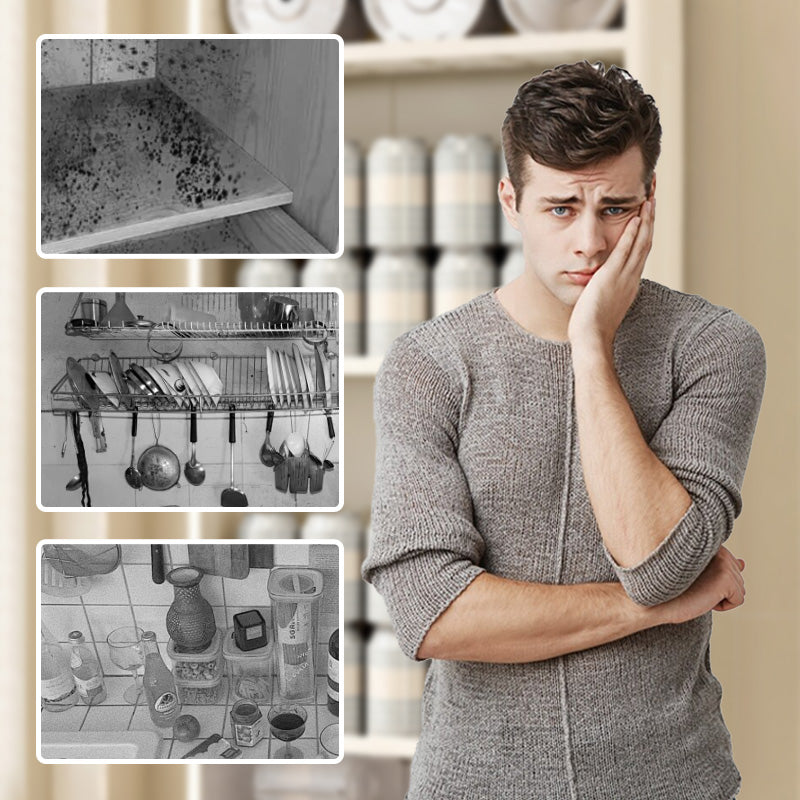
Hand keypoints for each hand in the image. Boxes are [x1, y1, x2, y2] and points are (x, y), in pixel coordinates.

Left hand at [568, 198, 654, 352]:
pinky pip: (624, 251)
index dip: (646, 230)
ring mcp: (624, 277)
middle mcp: (631, 277)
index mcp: (630, 282)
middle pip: (646, 241)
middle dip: (650, 218)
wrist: (592, 339)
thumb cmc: (592, 326)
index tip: (647, 212)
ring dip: (645, 219)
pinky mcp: (611, 277)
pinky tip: (635, 217)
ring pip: (640, 243)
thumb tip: (599, 283)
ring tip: (650, 198)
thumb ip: (605, 289)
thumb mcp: (603, 302)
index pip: (641, 250)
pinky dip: (631, 234)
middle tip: (653, 196)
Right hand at [660, 546, 745, 624]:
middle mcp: (718, 549)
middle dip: (719, 589)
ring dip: (720, 597)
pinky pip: (738, 600)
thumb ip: (721, 566)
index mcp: (709, 543)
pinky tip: (704, 598)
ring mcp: (723, 563)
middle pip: (738, 578)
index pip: (731, 564)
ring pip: (739, 589)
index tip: (697, 579)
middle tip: (695, 586)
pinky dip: (723, 606)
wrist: (656, 599)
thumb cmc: (672, 587)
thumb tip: (743, 563)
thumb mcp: (699, 572)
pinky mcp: (726, 579)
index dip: (715, 578)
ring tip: (698, 591)